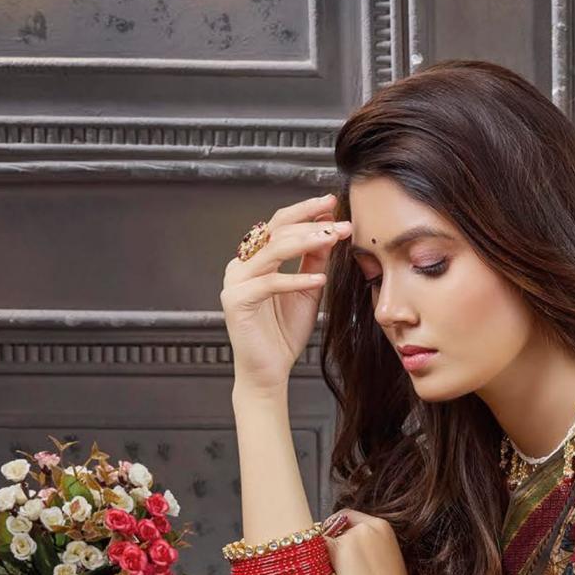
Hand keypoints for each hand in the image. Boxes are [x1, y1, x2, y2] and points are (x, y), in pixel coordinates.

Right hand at [220, 193, 353, 397]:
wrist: (268, 371)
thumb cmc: (284, 332)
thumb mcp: (307, 289)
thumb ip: (314, 261)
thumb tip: (330, 230)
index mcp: (255, 259)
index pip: (279, 224)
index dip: (305, 211)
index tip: (331, 203)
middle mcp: (241, 265)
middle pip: (276, 230)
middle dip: (311, 223)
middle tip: (339, 222)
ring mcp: (235, 281)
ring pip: (273, 250)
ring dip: (306, 242)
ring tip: (332, 239)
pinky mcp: (237, 300)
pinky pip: (271, 283)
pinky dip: (297, 279)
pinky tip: (321, 279)